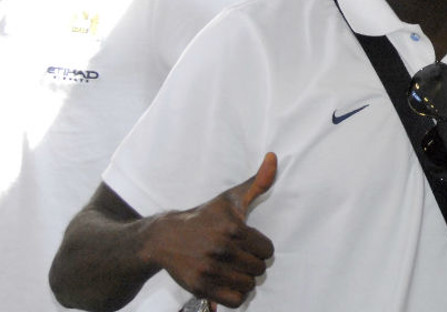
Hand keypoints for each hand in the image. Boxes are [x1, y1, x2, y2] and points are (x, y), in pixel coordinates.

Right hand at [147, 153, 276, 308]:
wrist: (165, 237)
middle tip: (239, 256)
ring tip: (233, 269)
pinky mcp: (199, 287)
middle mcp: (221, 250)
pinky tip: (228, 282)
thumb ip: (258, 182)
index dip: (260, 248)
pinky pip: (235, 300)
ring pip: (248, 285)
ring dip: (244, 279)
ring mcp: (209, 270)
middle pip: (259, 269)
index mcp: (233, 229)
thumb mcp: (230, 199)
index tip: (248, 243)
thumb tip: (273, 157)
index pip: (267, 250)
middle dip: (252, 263)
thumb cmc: (204, 217)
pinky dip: (235, 294)